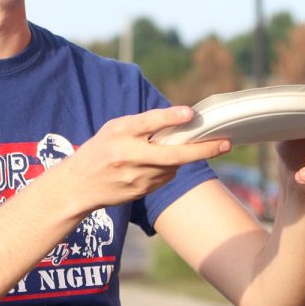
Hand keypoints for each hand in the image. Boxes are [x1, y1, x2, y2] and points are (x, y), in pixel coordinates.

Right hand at [67, 106, 230, 209]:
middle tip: (225, 144)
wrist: (79, 186)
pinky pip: (165, 178)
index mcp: (120, 134)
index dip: (170, 117)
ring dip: (180, 158)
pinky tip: (154, 165)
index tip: (190, 114)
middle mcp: (129, 156)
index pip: (148, 123)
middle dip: (203, 150)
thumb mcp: (114, 129)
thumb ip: (142, 125)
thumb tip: (179, 122)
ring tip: (170, 149)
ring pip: (173, 166)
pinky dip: (167, 169)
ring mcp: (136, 178)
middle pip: (173, 155)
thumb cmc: (99, 150)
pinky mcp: (141, 192)